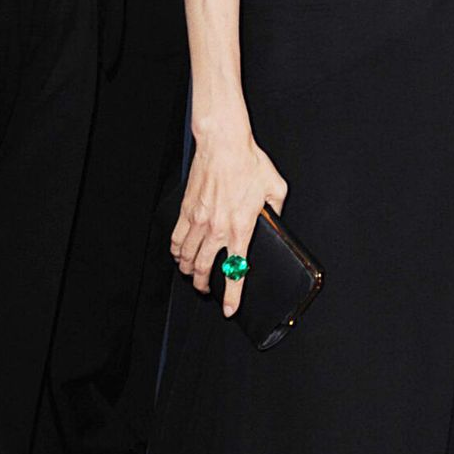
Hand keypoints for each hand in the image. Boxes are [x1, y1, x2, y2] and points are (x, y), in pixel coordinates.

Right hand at [171, 129, 287, 315]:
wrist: (223, 144)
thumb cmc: (249, 163)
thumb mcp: (276, 188)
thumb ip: (277, 210)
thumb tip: (276, 220)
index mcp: (241, 228)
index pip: (236, 271)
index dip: (232, 295)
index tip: (229, 309)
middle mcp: (217, 228)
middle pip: (205, 269)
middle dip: (204, 285)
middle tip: (205, 290)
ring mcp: (198, 220)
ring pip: (187, 257)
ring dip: (188, 271)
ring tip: (192, 275)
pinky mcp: (186, 210)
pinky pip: (175, 239)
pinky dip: (176, 251)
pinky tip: (179, 254)